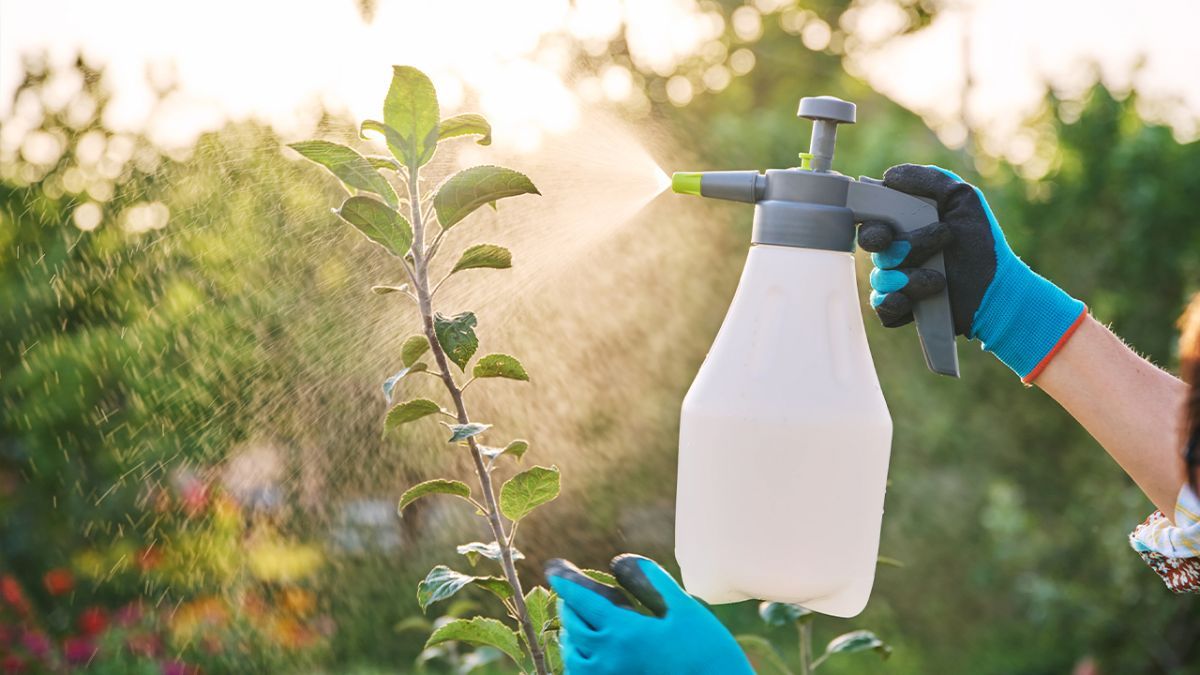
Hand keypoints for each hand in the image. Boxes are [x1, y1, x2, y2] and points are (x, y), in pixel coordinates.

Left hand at [545, 555, 752, 674]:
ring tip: (574, 625)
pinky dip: (578, 663)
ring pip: (574, 658)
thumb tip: (623, 560)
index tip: (554, 573)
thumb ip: (652, 581)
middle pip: (574, 628)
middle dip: (568, 608)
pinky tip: (586, 655)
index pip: (584, 603)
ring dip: (570, 637)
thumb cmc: (707, 649)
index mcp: (626, 632)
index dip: (566, 585)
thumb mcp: (684, 608)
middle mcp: (611, 658)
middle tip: (568, 596)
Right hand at [858, 164, 1086, 381]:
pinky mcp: (901, 309)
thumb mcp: (963, 199)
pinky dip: (894, 303)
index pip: (871, 223)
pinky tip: (914, 300)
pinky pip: (881, 307)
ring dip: (911, 278)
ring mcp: (896, 282)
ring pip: (881, 278)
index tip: (887, 232)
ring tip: (939, 280)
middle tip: (920, 249)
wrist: (999, 290)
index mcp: (905, 226)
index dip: (872, 228)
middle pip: (874, 250)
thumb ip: (930, 180)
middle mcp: (896, 253)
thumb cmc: (982, 243)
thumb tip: (889, 176)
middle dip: (900, 249)